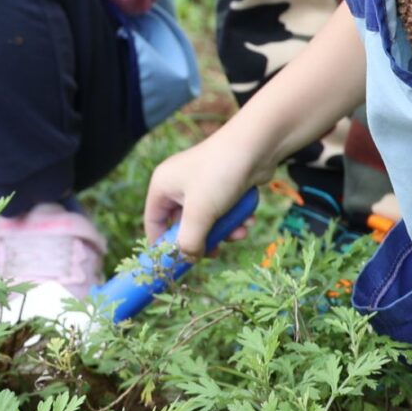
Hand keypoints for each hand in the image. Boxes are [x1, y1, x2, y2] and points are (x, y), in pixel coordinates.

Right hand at [144, 128, 267, 256]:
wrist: (258, 146)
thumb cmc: (220, 174)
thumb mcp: (200, 213)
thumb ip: (188, 241)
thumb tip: (186, 259)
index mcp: (163, 186)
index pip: (154, 222)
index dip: (163, 245)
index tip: (176, 264)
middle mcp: (179, 184)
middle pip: (184, 226)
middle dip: (204, 239)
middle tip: (216, 251)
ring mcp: (202, 185)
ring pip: (208, 221)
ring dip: (224, 231)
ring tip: (240, 232)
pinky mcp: (223, 185)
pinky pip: (223, 212)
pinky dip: (234, 219)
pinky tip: (248, 219)